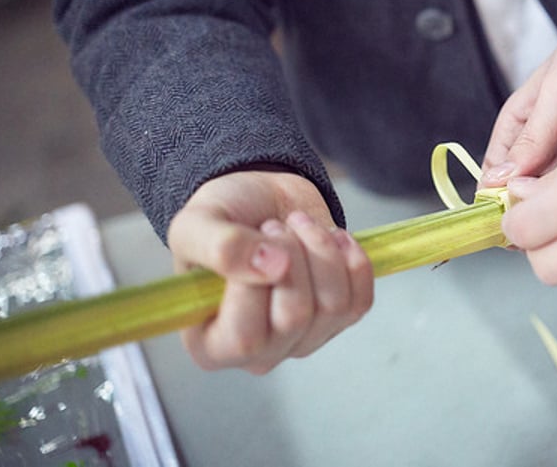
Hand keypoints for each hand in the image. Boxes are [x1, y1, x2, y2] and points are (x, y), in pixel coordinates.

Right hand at [166, 169, 373, 373]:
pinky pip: (360, 302)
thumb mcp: (196, 225)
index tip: (257, 234)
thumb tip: (273, 266)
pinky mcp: (337, 320)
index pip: (245, 337)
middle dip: (293, 255)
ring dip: (321, 251)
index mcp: (210, 344)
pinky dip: (354, 262)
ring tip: (299, 224)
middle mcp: (258, 353)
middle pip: (295, 318)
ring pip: (333, 307)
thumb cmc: (221, 218)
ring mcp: (301, 340)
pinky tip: (334, 237)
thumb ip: (220, 247)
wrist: (262, 201)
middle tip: (275, 226)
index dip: (257, 282)